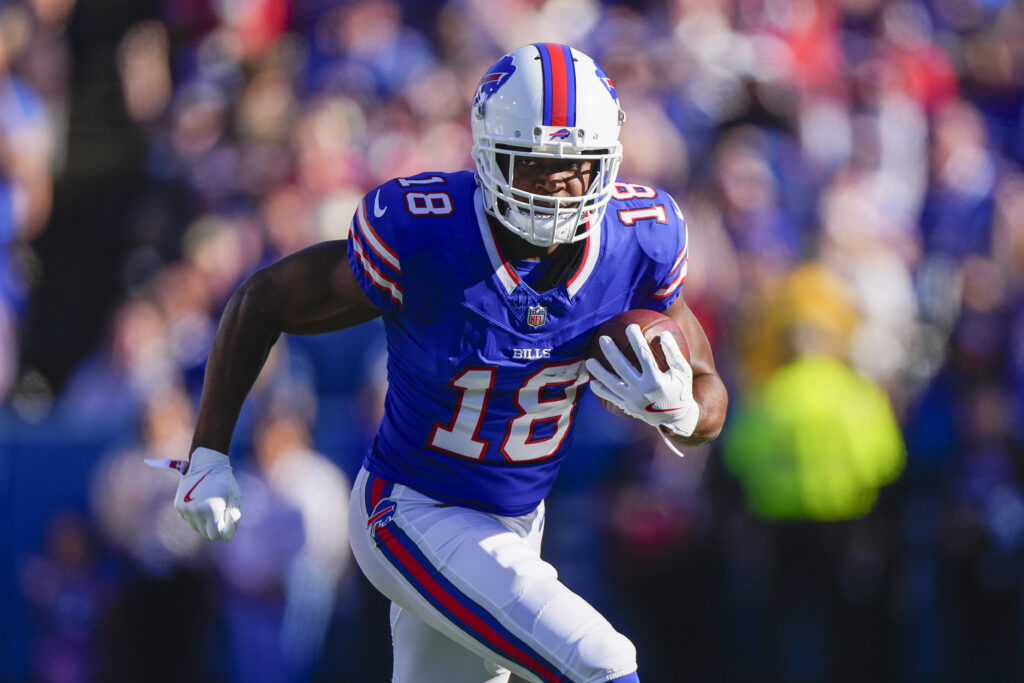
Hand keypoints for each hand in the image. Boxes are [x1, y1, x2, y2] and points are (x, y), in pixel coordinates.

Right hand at [172, 448, 241, 539]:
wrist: (206, 464)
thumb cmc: (224, 481)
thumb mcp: (235, 498)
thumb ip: (232, 519)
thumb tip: (226, 538)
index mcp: (210, 510)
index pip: (215, 535)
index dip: (223, 531)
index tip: (227, 521)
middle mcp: (195, 511)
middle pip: (205, 533)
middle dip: (214, 526)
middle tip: (220, 512)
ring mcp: (185, 509)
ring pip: (196, 527)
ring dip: (204, 522)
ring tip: (212, 507)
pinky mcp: (178, 506)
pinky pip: (189, 519)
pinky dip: (196, 516)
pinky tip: (202, 503)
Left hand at [584, 324, 699, 436]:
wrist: (676, 419)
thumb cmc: (680, 389)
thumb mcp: (682, 371)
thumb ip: (673, 353)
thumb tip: (663, 334)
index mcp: (656, 380)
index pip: (643, 355)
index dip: (636, 340)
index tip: (630, 326)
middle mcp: (642, 391)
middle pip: (622, 368)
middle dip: (611, 352)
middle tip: (602, 338)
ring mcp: (633, 400)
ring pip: (611, 384)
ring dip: (599, 372)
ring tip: (589, 360)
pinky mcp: (628, 407)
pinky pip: (610, 398)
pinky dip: (601, 390)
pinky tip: (593, 382)